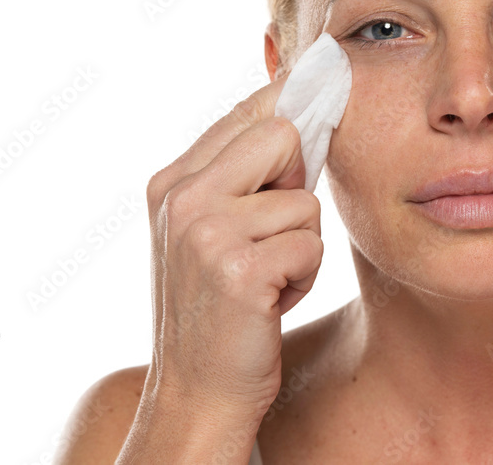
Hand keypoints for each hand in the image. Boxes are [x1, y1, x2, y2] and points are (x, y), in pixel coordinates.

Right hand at [143, 68, 323, 418]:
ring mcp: (205, 232)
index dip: (293, 113)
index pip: (248, 110)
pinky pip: (311, 245)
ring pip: (306, 202)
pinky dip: (305, 277)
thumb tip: (305, 115)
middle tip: (276, 231)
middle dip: (298, 183)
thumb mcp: (211, 231)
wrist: (198, 391)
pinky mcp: (237, 270)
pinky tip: (272, 300)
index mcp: (171, 181)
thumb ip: (241, 176)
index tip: (321, 102)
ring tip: (267, 278)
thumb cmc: (220, 307)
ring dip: (302, 244)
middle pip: (282, 134)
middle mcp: (181, 198)